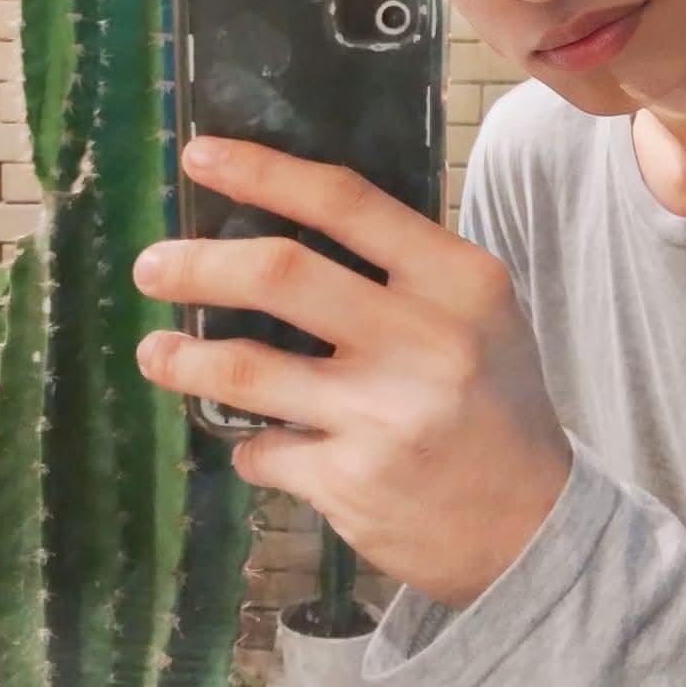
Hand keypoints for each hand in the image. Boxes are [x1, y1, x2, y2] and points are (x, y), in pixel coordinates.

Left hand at [132, 137, 572, 609]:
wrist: (533, 528)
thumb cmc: (493, 403)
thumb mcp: (477, 316)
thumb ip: (401, 271)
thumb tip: (277, 226)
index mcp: (458, 280)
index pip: (346, 203)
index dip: (262, 174)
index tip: (199, 158)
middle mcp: (425, 340)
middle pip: (280, 275)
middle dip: (197, 266)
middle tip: (152, 266)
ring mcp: (384, 415)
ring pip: (248, 369)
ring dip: (185, 358)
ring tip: (156, 352)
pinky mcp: (351, 483)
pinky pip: (264, 450)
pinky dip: (249, 446)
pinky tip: (257, 444)